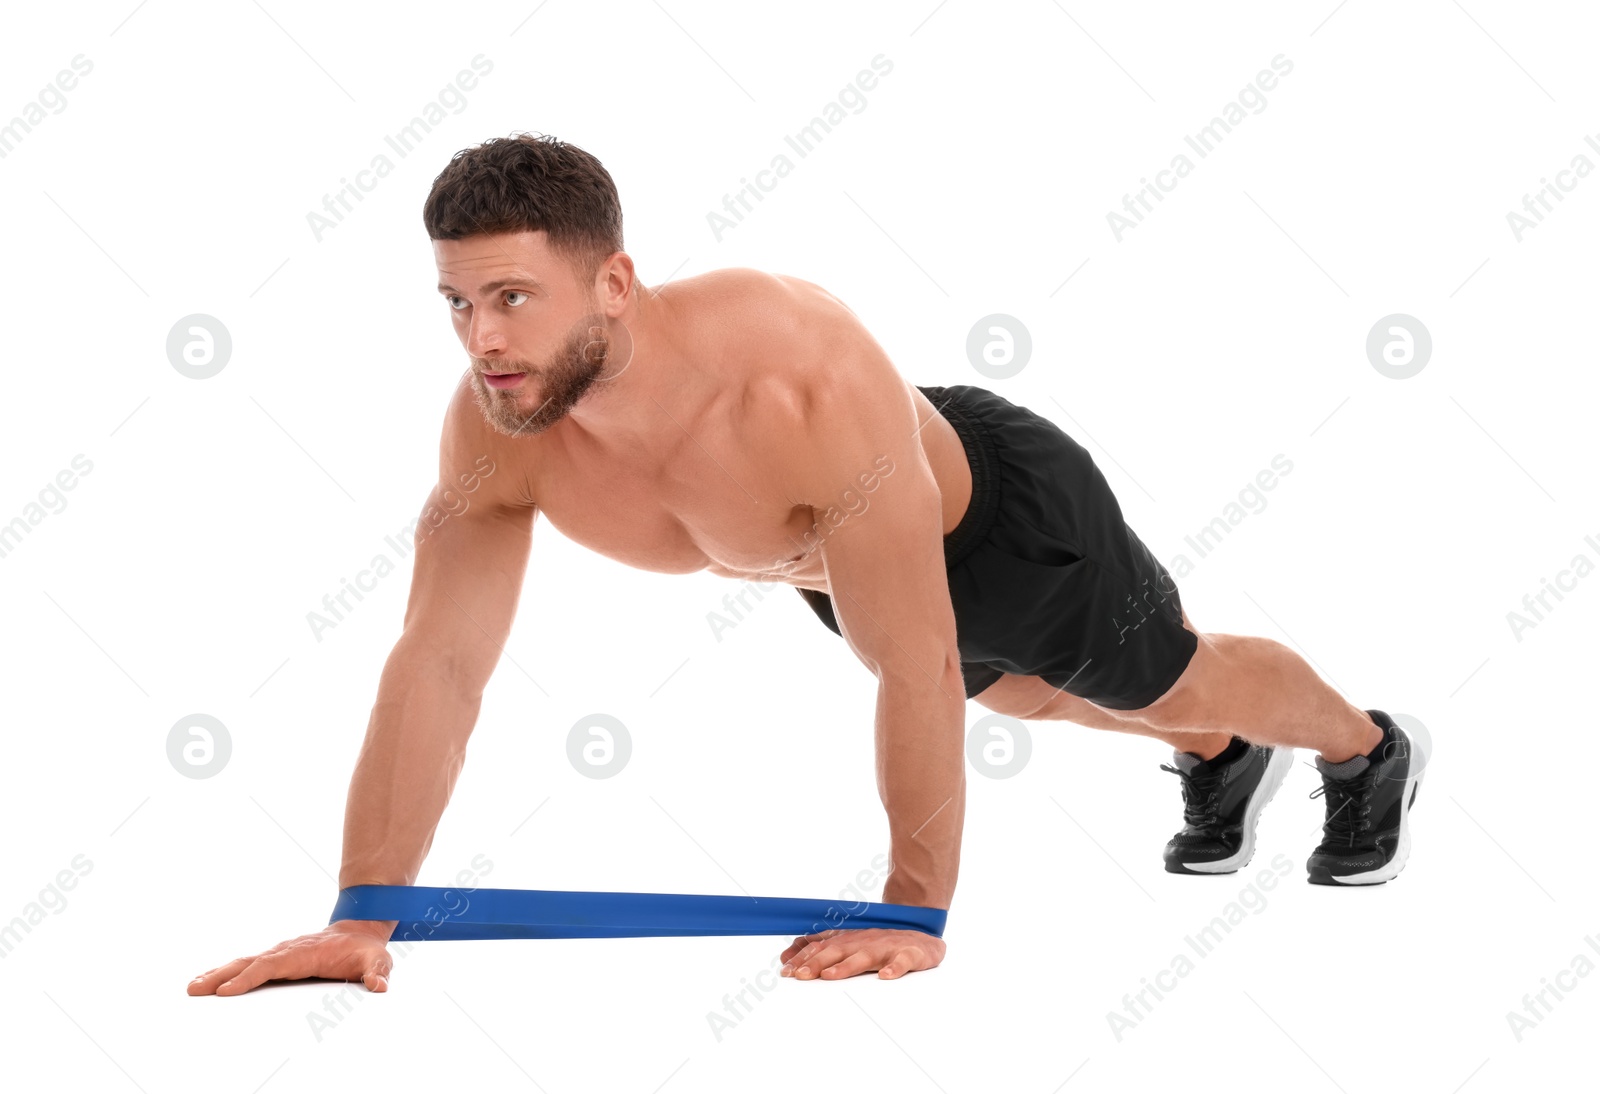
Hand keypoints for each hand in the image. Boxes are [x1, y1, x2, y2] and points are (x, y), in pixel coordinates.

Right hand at [187, 920, 394, 996]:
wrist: (362, 930)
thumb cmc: (367, 949)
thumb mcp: (379, 960)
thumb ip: (378, 972)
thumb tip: (379, 986)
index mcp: (305, 952)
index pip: (272, 965)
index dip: (249, 977)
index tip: (226, 990)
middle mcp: (287, 950)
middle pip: (250, 962)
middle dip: (222, 976)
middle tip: (195, 990)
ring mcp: (281, 954)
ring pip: (245, 962)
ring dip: (218, 974)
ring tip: (192, 987)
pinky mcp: (278, 959)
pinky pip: (249, 966)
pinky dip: (228, 972)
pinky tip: (210, 981)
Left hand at [778, 927, 944, 980]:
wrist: (921, 935)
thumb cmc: (880, 944)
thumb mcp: (848, 943)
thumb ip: (818, 948)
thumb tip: (786, 955)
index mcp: (849, 939)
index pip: (822, 947)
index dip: (803, 958)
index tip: (786, 971)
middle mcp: (864, 941)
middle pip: (838, 950)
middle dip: (817, 963)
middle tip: (800, 976)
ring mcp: (887, 947)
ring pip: (865, 956)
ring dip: (847, 966)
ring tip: (830, 976)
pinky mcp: (910, 954)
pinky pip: (903, 961)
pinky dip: (895, 968)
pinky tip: (886, 976)